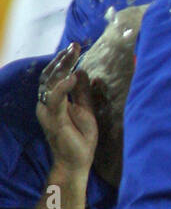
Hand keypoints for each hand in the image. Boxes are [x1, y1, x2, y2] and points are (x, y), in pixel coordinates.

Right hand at [36, 43, 97, 175]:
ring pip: (50, 83)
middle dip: (62, 59)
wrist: (76, 162)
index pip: (54, 75)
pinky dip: (63, 86)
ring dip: (62, 67)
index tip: (75, 46)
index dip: (63, 60)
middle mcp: (46, 104)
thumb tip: (84, 71)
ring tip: (74, 54)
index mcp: (54, 100)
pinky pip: (56, 99)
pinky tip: (74, 76)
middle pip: (50, 75)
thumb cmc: (81, 138)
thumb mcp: (86, 109)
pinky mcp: (55, 119)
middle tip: (74, 46)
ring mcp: (48, 111)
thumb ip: (83, 91)